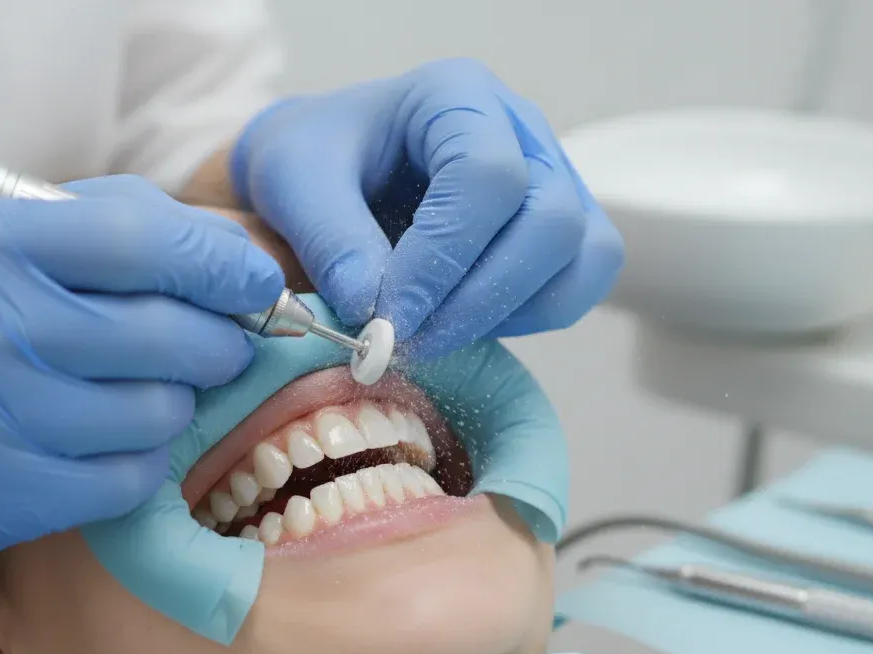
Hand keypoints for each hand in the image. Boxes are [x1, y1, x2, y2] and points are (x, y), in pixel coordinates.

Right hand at [0, 176, 283, 589]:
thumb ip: (95, 228)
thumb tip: (222, 249)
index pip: (141, 241)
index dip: (222, 265)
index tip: (257, 284)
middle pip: (166, 334)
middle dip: (218, 344)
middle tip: (218, 349)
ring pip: (154, 413)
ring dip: (173, 406)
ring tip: (143, 396)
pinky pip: (123, 480)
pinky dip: (137, 463)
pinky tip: (108, 446)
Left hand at [231, 58, 624, 358]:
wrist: (330, 169)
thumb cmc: (314, 161)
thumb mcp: (292, 183)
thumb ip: (329, 239)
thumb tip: (373, 308)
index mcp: (457, 94)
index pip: (487, 176)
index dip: (443, 258)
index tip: (387, 315)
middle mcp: (522, 129)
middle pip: (550, 220)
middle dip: (479, 298)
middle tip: (410, 341)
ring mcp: (553, 177)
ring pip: (581, 256)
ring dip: (507, 314)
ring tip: (431, 334)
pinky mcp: (562, 229)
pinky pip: (579, 284)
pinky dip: (527, 319)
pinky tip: (462, 322)